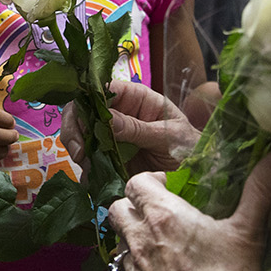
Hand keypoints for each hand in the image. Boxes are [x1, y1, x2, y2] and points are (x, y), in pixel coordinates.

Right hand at [59, 80, 201, 174]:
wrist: (196, 173)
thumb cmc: (187, 145)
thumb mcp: (167, 135)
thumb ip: (138, 128)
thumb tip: (106, 120)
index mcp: (134, 98)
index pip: (100, 90)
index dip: (86, 103)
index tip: (84, 126)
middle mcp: (118, 113)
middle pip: (82, 111)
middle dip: (74, 130)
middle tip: (80, 153)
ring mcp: (111, 136)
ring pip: (81, 136)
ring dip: (79, 152)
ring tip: (90, 169)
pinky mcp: (109, 157)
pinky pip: (89, 160)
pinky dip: (86, 171)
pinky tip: (93, 180)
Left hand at [107, 147, 270, 270]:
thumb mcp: (249, 233)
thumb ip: (263, 189)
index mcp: (162, 218)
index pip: (136, 182)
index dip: (152, 182)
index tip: (175, 190)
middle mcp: (137, 244)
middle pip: (117, 210)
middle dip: (135, 208)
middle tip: (165, 217)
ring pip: (119, 246)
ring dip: (135, 242)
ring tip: (166, 251)